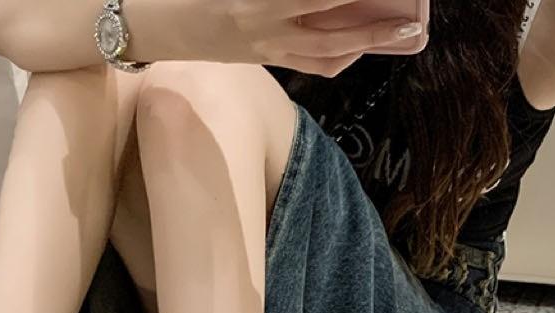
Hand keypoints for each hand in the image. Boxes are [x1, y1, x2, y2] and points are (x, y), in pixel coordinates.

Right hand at [174, 0, 422, 74]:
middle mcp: (262, 29)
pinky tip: (359, 42)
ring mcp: (261, 48)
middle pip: (333, 32)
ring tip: (398, 32)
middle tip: (412, 19)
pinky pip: (309, 64)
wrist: (142, 17)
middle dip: (376, 25)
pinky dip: (339, 55)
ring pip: (325, 55)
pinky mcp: (259, 57)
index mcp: (253, 2)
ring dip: (366, 44)